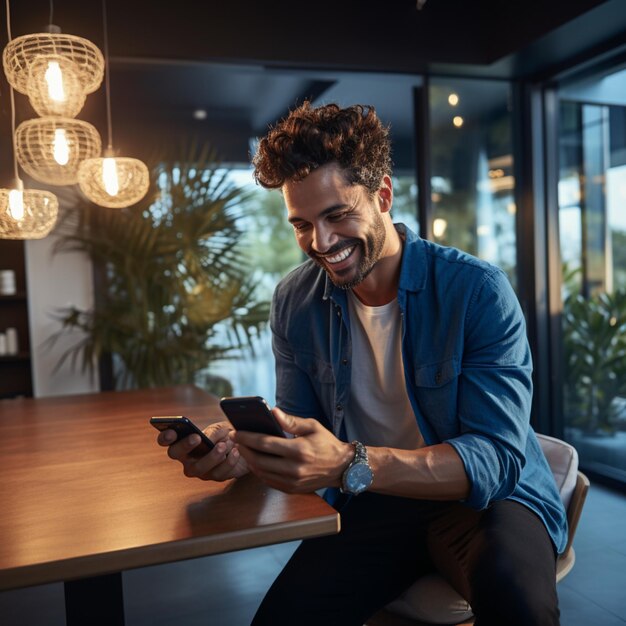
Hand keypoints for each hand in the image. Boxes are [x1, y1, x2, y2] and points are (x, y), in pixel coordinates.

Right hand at [157, 420, 248, 480]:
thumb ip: (212, 432)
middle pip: (176, 454)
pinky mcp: (216, 477)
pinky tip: (236, 451)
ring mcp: (200, 470)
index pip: (166, 440)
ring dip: (211, 456)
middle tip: (196, 437)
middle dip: (184, 445)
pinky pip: (218, 473)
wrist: (246, 445)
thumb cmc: (227, 435)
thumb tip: (207, 440)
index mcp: (184, 442)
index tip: (171, 432)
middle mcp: (187, 458)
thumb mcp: (220, 428)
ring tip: (223, 445)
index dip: (165, 437)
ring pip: (198, 467)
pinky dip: (228, 461)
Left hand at [232, 407, 353, 492]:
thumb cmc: (326, 443)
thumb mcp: (312, 426)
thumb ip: (291, 421)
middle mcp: (294, 468)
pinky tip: (255, 460)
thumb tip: (272, 411)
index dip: (247, 438)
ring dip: (249, 461)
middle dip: (243, 449)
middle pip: (259, 460)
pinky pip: (268, 481)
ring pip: (261, 472)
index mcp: (299, 450)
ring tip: (243, 449)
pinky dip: (259, 471)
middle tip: (235, 440)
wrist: (342, 467)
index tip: (236, 432)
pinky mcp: (291, 489)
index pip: (265, 443)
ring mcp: (292, 482)